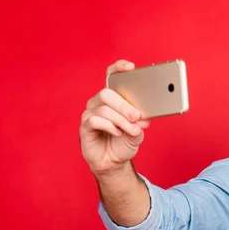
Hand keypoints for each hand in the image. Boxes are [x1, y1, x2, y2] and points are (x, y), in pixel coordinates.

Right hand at [80, 60, 150, 175]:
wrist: (114, 162)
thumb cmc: (124, 142)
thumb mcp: (138, 130)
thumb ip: (140, 121)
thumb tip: (143, 116)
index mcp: (113, 99)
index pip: (111, 77)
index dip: (119, 68)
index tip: (131, 67)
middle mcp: (99, 102)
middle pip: (107, 93)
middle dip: (124, 105)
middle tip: (137, 117)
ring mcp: (90, 114)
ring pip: (104, 108)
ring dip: (121, 120)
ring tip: (132, 129)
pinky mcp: (85, 127)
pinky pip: (95, 120)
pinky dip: (110, 126)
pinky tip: (118, 132)